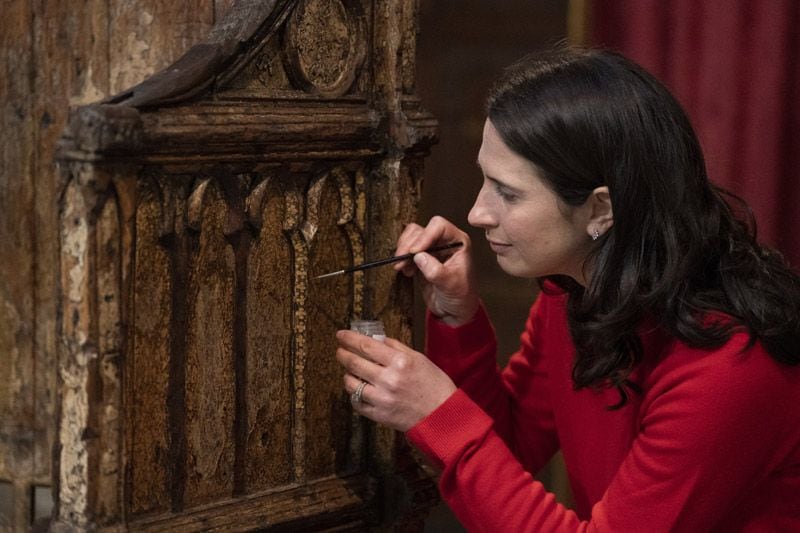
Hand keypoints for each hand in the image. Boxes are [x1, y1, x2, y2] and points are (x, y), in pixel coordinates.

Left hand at [335, 330, 456, 431]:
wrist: (442, 415)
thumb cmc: (434, 384)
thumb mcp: (419, 359)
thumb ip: (396, 347)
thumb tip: (376, 339)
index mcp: (400, 362)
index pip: (366, 346)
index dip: (349, 338)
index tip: (341, 335)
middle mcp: (388, 380)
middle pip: (354, 363)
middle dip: (343, 354)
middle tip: (340, 350)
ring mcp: (382, 399)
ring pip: (351, 383)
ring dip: (347, 374)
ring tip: (351, 371)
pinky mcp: (379, 415)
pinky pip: (357, 402)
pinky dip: (355, 393)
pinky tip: (359, 388)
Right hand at [393, 216, 479, 325]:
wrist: (454, 310)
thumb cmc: (461, 296)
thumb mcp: (450, 285)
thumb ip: (435, 271)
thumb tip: (419, 257)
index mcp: (458, 242)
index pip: (439, 227)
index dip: (425, 236)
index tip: (414, 251)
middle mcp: (445, 241)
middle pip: (421, 230)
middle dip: (409, 244)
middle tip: (402, 259)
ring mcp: (432, 249)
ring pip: (412, 237)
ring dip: (403, 250)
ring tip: (403, 267)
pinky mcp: (421, 258)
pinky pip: (407, 250)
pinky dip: (402, 258)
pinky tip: (405, 270)